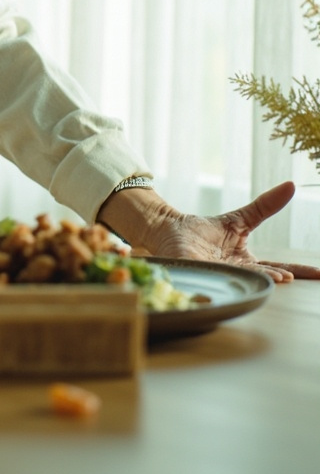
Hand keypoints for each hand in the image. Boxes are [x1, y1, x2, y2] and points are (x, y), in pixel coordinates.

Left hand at [144, 181, 319, 282]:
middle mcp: (235, 273)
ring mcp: (217, 275)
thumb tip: (290, 185)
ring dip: (251, 280)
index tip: (319, 273)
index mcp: (247, 263)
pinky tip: (220, 287)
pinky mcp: (196, 272)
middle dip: (272, 277)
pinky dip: (214, 284)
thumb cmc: (203, 229)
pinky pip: (207, 279)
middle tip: (284, 277)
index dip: (297, 271)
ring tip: (270, 278)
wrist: (169, 229)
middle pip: (259, 277)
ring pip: (238, 280)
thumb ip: (264, 207)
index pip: (277, 269)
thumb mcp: (238, 218)